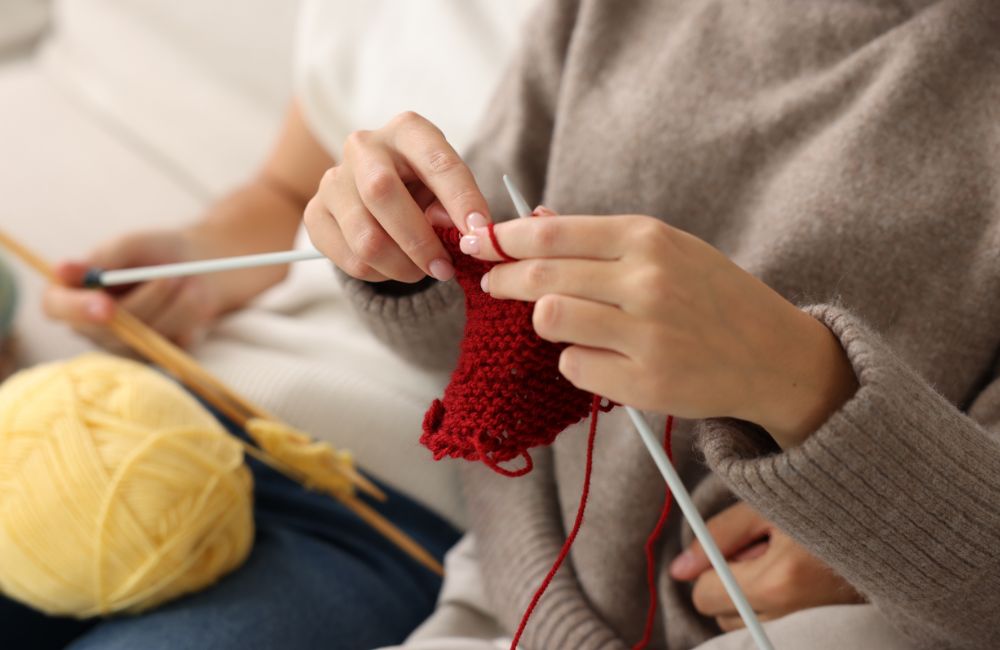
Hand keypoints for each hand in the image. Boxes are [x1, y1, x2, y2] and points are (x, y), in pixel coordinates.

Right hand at [43, 229, 249, 350]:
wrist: (194, 267)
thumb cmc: (152, 251)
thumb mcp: (130, 245)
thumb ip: (104, 258)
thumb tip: (63, 270)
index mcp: (71, 293)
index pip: (57, 308)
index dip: (78, 309)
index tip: (106, 306)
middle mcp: (91, 327)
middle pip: (108, 329)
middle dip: (146, 302)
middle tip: (172, 277)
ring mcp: (123, 345)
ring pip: (145, 336)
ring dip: (174, 305)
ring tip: (185, 279)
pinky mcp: (155, 354)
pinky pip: (172, 343)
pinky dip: (189, 317)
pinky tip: (191, 299)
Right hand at [304, 111, 490, 283]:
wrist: (380, 194)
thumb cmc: (423, 188)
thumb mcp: (446, 189)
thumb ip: (454, 204)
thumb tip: (458, 229)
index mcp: (406, 131)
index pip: (436, 161)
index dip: (461, 198)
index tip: (479, 231)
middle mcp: (363, 147)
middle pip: (382, 192)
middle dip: (419, 241)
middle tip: (444, 269)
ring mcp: (333, 179)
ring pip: (366, 237)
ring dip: (401, 267)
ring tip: (421, 271)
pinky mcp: (315, 213)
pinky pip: (349, 259)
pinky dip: (379, 274)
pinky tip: (392, 267)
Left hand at [465, 213, 857, 445]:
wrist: (772, 354)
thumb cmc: (711, 295)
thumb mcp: (668, 249)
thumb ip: (601, 239)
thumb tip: (533, 221)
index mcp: (648, 239)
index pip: (553, 233)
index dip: (505, 238)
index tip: (479, 240)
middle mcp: (646, 282)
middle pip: (541, 276)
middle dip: (503, 278)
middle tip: (491, 281)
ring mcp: (646, 335)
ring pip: (550, 320)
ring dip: (547, 321)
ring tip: (568, 321)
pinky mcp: (646, 383)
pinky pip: (574, 366)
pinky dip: (577, 361)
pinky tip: (605, 356)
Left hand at [669, 502, 863, 631]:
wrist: (889, 523)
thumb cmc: (824, 504)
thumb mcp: (765, 506)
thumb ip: (717, 535)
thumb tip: (678, 570)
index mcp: (779, 580)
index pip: (706, 595)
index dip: (710, 569)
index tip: (735, 548)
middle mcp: (795, 614)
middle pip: (722, 616)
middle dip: (729, 585)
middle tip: (764, 552)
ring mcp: (812, 628)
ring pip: (746, 626)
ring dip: (752, 600)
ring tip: (785, 565)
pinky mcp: (825, 633)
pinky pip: (772, 630)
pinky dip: (773, 610)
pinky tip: (794, 583)